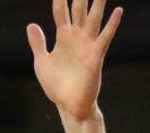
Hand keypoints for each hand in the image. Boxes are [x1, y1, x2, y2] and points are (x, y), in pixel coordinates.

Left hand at [27, 0, 122, 120]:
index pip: (61, 10)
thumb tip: (31, 24)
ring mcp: (87, 45)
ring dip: (98, 3)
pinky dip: (112, 24)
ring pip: (93, 18)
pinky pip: (104, 37)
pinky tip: (118, 11)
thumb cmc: (56, 85)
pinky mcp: (95, 56)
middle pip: (79, 9)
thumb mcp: (41, 62)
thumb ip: (38, 43)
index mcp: (62, 37)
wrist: (68, 105)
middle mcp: (76, 37)